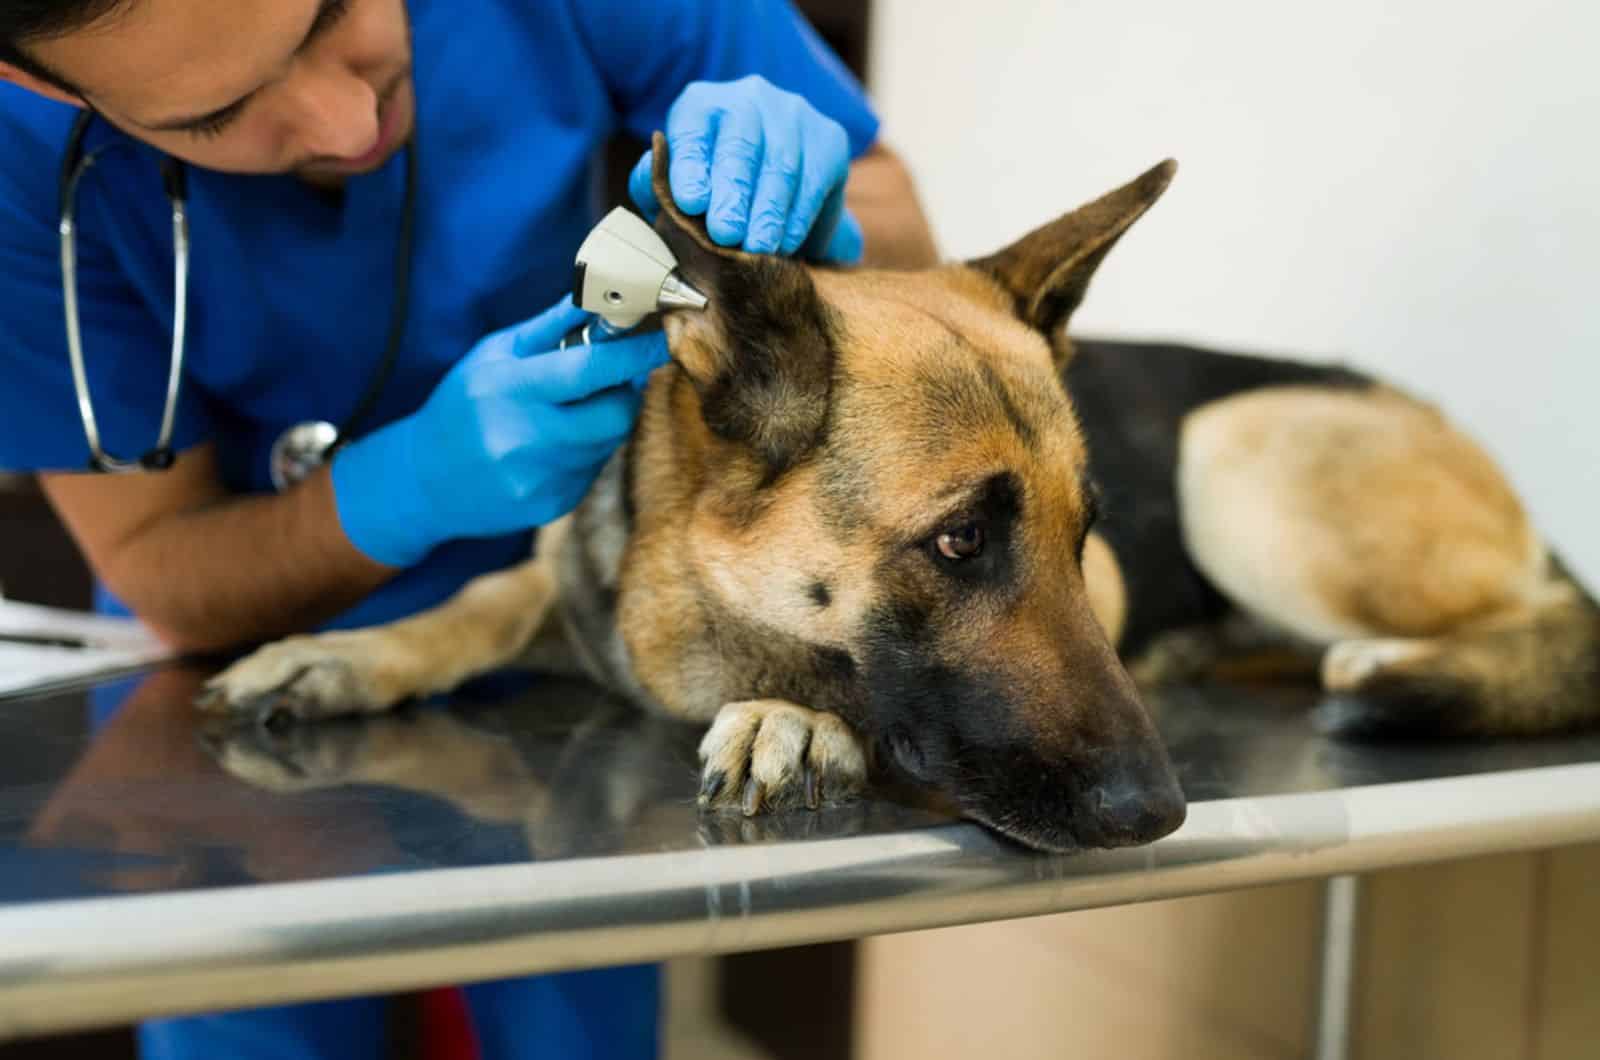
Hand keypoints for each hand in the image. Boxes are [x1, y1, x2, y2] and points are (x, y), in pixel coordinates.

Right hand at [332, 298, 668, 566]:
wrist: (423, 481)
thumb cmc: (461, 405)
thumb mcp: (495, 354)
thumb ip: (552, 326)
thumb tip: (604, 292)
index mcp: (511, 390)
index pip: (591, 369)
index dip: (636, 353)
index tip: (663, 337)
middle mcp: (526, 439)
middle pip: (615, 414)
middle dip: (624, 391)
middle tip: (611, 377)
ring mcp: (540, 479)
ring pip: (607, 441)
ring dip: (601, 420)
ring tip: (566, 410)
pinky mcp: (551, 506)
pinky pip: (592, 468)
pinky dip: (584, 450)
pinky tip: (550, 445)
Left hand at [628, 74, 863, 263]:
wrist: (769, 190)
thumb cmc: (711, 193)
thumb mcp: (676, 189)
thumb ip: (657, 187)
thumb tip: (653, 181)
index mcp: (700, 105)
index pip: (692, 132)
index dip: (690, 166)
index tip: (690, 202)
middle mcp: (748, 98)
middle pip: (740, 145)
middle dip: (734, 192)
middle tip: (726, 233)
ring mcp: (792, 114)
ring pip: (781, 164)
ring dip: (769, 211)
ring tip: (758, 248)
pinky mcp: (828, 138)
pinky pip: (813, 180)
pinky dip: (799, 216)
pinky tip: (787, 242)